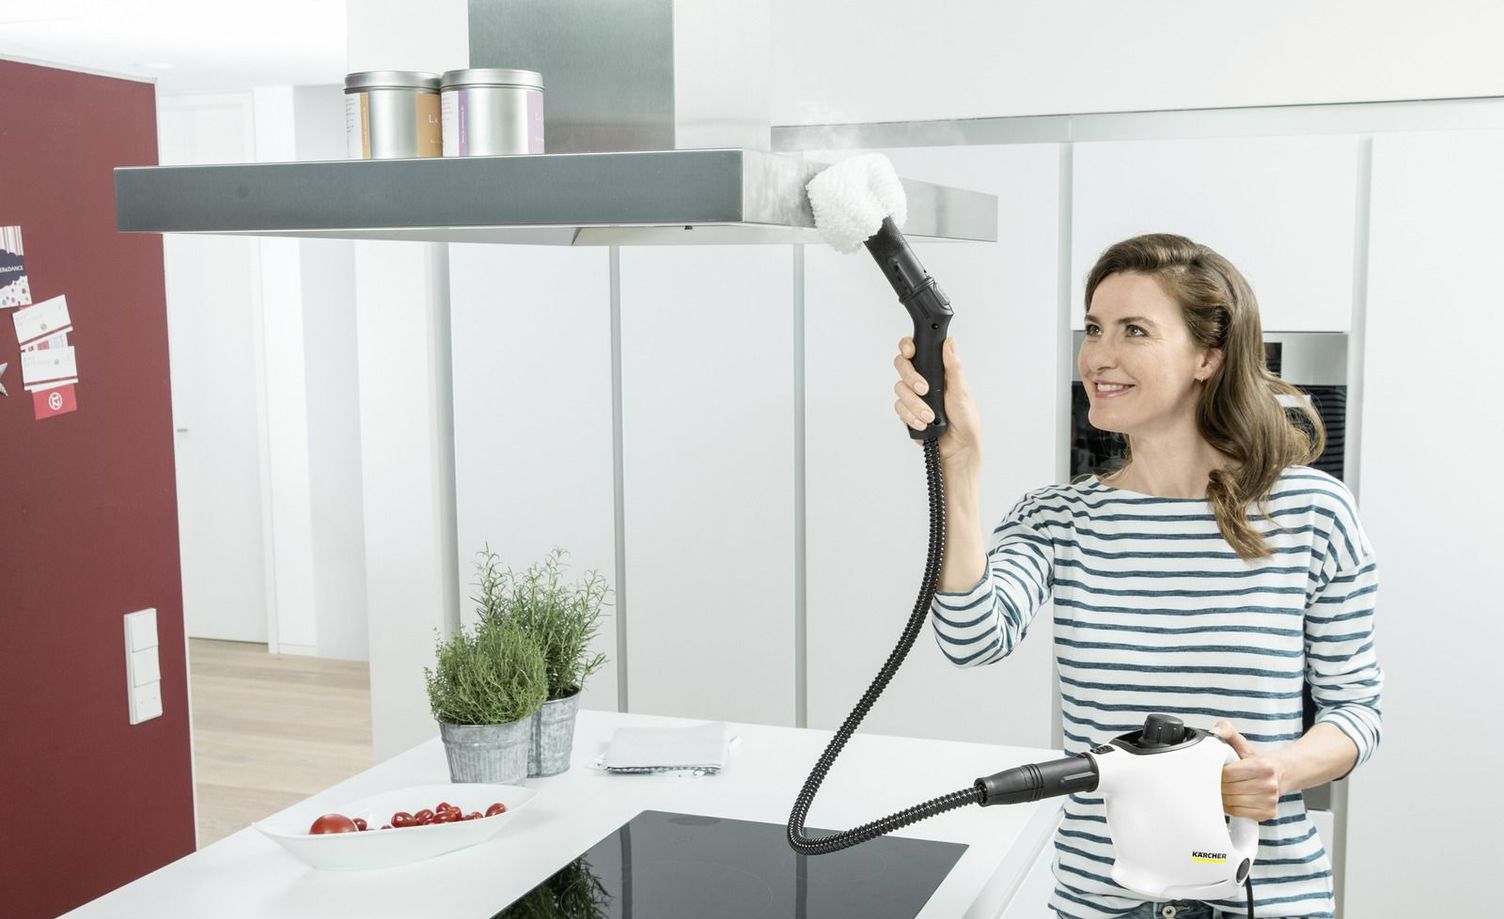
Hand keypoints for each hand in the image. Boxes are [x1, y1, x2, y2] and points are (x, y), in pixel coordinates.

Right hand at [893, 336, 981, 466]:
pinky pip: (899, 408)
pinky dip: (911, 417)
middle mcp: (922, 380)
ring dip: (915, 404)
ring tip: (929, 416)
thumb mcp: (962, 390)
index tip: (911, 352)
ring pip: (900, 389)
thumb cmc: (965, 419)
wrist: (957, 447)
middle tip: (924, 389)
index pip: (915, 350)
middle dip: (910, 377)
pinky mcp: (907, 412)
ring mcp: (913, 396)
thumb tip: (950, 343)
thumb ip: (954, 367)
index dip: (908, 346)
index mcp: (936, 370)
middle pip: (902, 366)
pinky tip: (923, 424)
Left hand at [1212, 720, 1284, 821]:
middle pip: (1229, 789)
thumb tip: (1215, 731)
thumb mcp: (1243, 743)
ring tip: (1223, 789)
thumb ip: (1227, 731)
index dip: (1217, 773)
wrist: (1283, 773)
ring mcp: (1270, 801)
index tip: (1216, 771)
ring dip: (1222, 797)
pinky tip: (1230, 799)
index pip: (1228, 774)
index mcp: (1263, 766)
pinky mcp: (1268, 813)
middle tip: (1216, 781)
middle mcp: (1269, 785)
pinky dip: (1230, 807)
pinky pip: (1239, 813)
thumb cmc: (1260, 761)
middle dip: (1219, 785)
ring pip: (1232, 803)